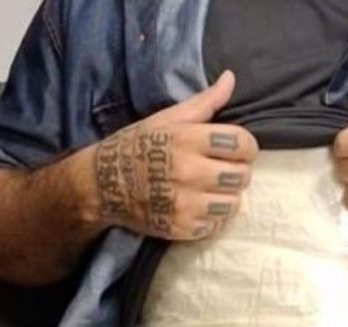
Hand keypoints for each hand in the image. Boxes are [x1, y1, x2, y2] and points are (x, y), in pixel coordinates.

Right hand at [82, 70, 258, 240]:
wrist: (101, 185)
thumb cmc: (137, 146)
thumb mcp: (167, 119)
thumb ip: (204, 103)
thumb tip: (230, 78)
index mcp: (187, 140)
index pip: (243, 144)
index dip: (246, 147)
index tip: (236, 150)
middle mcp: (188, 172)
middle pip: (242, 176)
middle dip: (236, 172)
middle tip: (220, 171)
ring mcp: (185, 203)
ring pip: (234, 204)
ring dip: (226, 197)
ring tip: (209, 190)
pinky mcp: (181, 228)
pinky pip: (216, 224)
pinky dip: (210, 217)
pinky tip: (195, 206)